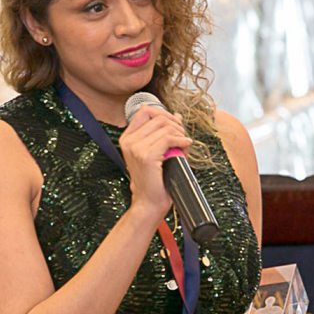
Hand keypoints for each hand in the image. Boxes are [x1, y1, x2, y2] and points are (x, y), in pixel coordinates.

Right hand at [119, 104, 190, 220]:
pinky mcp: (146, 156)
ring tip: (184, 143)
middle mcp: (129, 141)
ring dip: (179, 133)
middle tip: (182, 134)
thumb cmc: (154, 179)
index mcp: (127, 138)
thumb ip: (164, 133)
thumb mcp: (157, 151)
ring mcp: (136, 148)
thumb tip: (177, 115)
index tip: (174, 123)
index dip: (163, 113)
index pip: (145, 111)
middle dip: (175, 123)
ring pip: (165, 127)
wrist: (149, 202)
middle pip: (157, 117)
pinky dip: (181, 140)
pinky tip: (186, 144)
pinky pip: (169, 139)